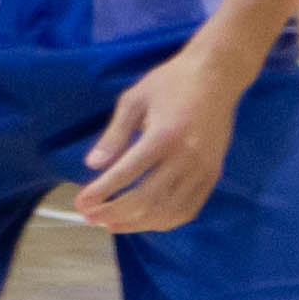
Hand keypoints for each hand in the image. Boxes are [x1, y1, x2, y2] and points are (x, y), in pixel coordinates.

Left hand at [78, 43, 250, 234]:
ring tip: (111, 224)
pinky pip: (188, 209)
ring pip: (167, 211)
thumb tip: (92, 165)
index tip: (81, 203)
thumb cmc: (171, 82)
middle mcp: (186, 157)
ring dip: (136, 223)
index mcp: (163, 135)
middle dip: (113, 212)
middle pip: (145, 199)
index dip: (101, 192)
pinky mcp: (213, 174)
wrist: (217, 75)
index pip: (126, 174)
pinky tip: (144, 221)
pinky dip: (164, 221)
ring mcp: (203, 169)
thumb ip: (114, 135)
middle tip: (90, 216)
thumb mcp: (134, 99)